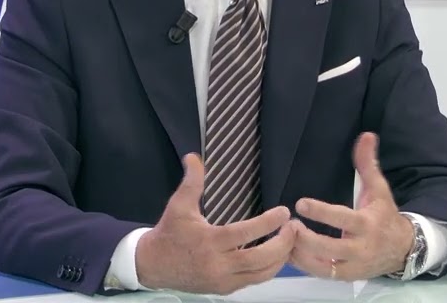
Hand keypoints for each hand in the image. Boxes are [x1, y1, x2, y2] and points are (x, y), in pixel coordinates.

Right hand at [136, 153, 295, 294]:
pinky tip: (275, 256)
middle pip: (261, 258)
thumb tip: (194, 156)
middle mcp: (218, 264)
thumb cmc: (169, 232)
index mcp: (209, 241)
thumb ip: (191, 181)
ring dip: (281, 259)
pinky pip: (253, 281)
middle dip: (283, 244)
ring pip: (262, 274)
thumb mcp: (178, 205)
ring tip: (290, 242)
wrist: (152, 265)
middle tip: (294, 228)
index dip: (269, 222)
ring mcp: (223, 280)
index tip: (284, 212)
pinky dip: (268, 269)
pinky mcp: (224, 289)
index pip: (247, 232)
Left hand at [289, 133, 414, 280]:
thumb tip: (367, 135)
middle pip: (328, 248)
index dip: (321, 212)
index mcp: (366, 224)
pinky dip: (304, 265)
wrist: (404, 249)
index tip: (300, 204)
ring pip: (322, 266)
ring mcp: (352, 266)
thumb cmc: (384, 215)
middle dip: (305, 239)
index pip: (342, 219)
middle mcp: (360, 248)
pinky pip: (321, 274)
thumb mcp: (379, 189)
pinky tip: (289, 252)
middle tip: (289, 225)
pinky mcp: (345, 277)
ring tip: (284, 238)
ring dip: (300, 254)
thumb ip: (368, 164)